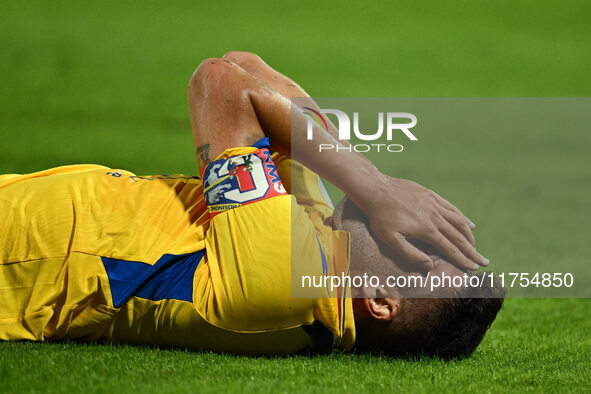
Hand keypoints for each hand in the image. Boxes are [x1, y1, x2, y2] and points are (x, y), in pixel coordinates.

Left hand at [365, 175, 488, 271]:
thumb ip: (411, 255)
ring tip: (475, 246)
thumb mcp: (391, 240)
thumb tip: (430, 266)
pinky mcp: (430, 195)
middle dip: (472, 251)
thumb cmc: (381, 217)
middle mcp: (435, 216)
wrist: (376, 189)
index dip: (463, 260)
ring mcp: (434, 204)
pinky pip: (451, 208)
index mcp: (427, 230)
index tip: (474, 268)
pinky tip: (468, 223)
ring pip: (458, 221)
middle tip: (484, 261)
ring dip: (469, 235)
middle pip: (459, 237)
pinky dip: (462, 217)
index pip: (450, 248)